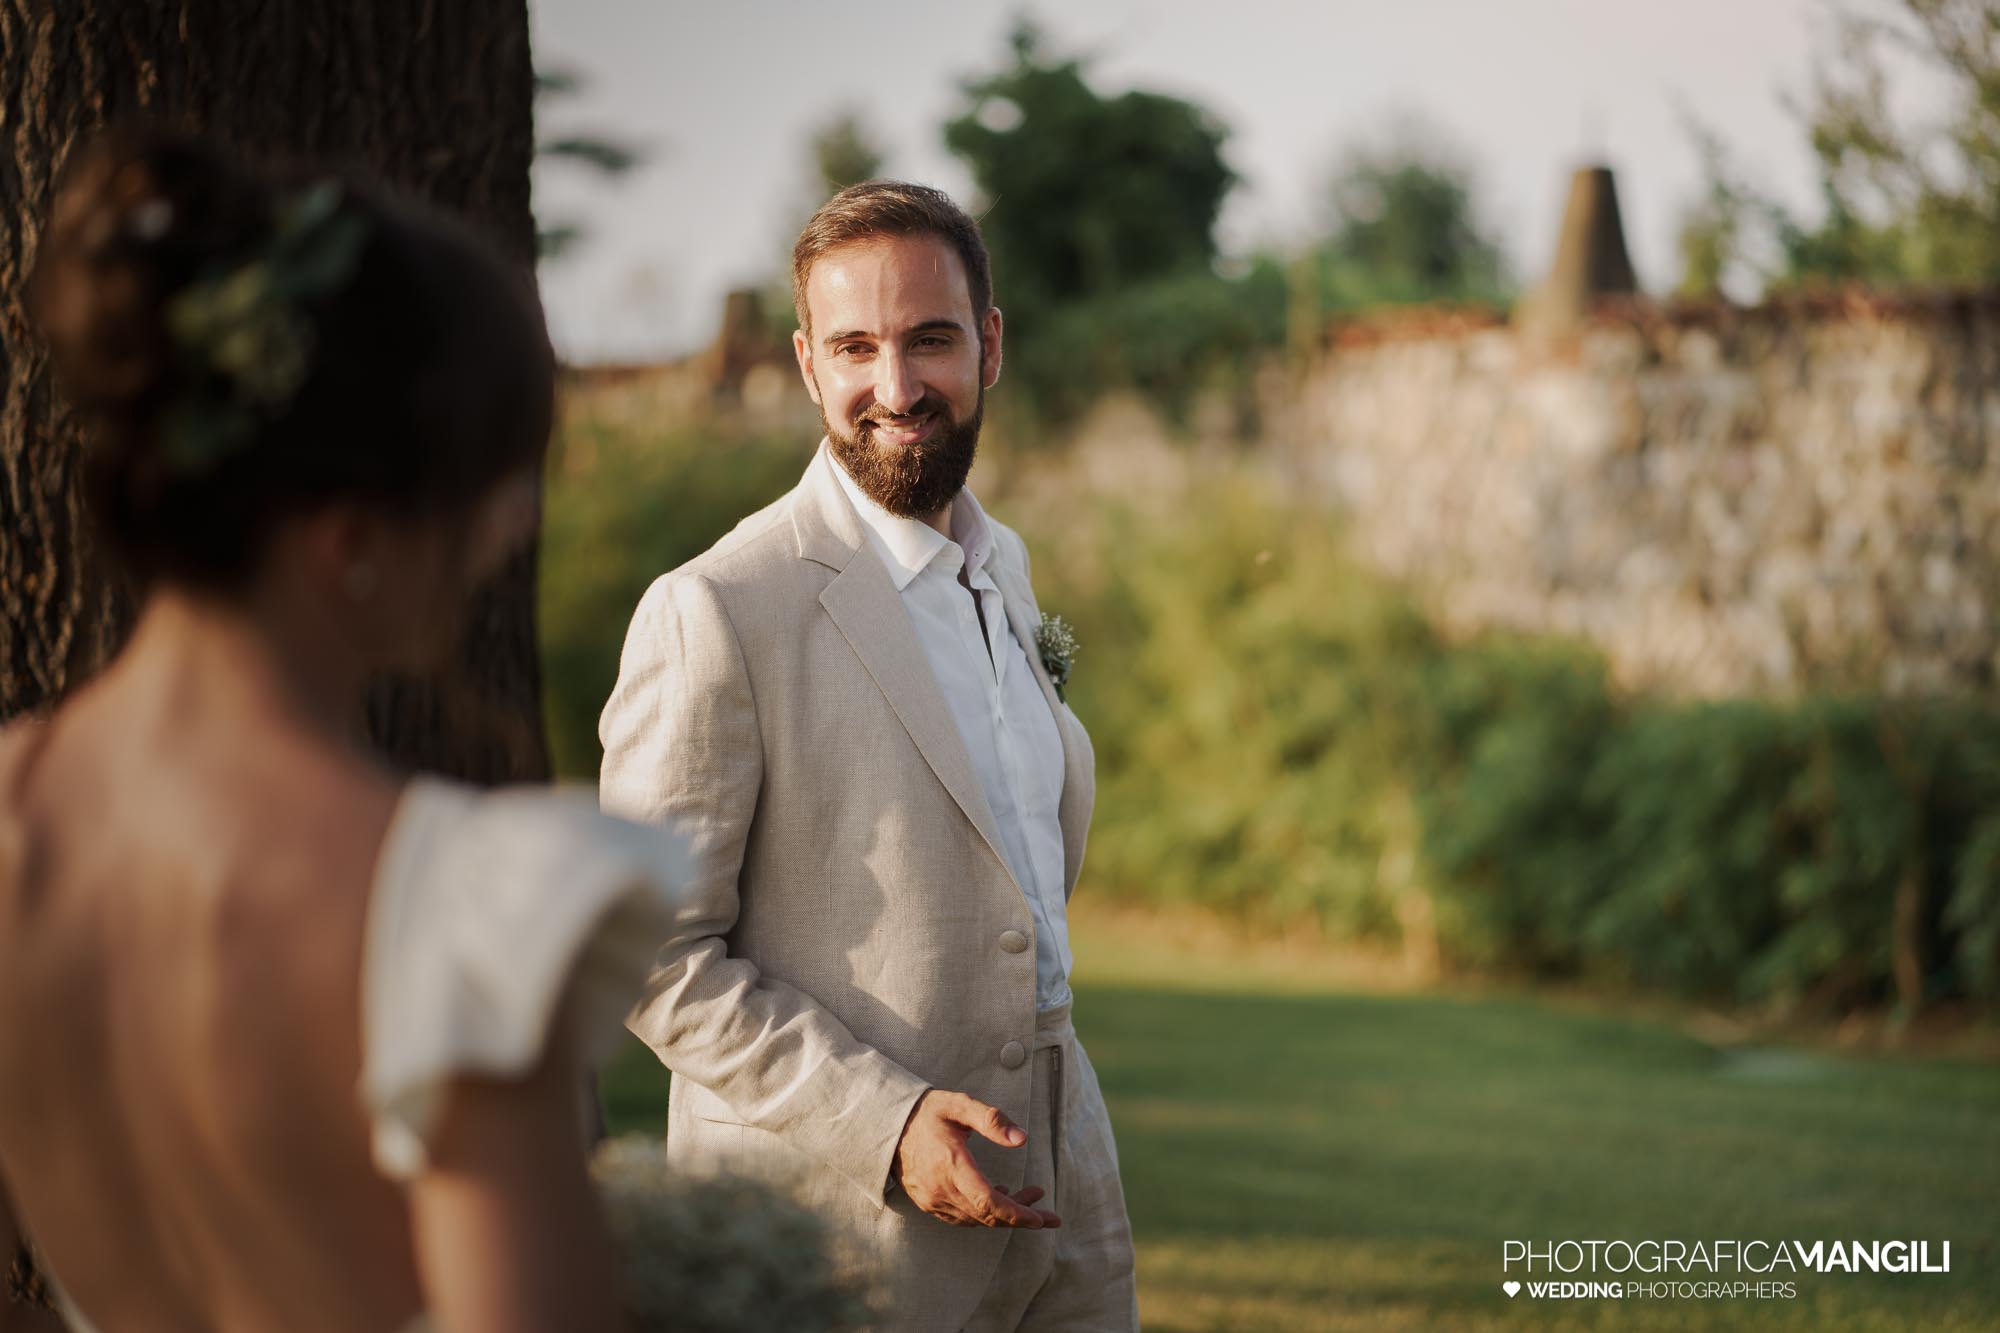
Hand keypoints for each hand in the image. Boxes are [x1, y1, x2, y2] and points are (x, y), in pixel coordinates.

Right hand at [891, 1089, 1060, 1228]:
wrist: (889, 1125)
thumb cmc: (928, 1111)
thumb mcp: (959, 1105)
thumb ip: (991, 1120)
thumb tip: (1022, 1139)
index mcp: (950, 1165)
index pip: (987, 1202)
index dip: (1015, 1214)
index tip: (1040, 1220)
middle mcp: (940, 1189)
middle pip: (987, 1216)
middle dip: (1021, 1217)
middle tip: (1049, 1215)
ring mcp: (932, 1200)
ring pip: (977, 1219)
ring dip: (1006, 1214)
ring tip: (1031, 1197)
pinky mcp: (928, 1203)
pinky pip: (963, 1217)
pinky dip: (985, 1213)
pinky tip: (1001, 1197)